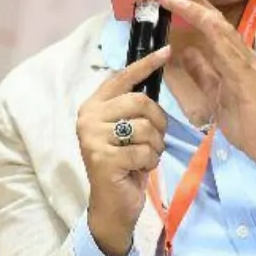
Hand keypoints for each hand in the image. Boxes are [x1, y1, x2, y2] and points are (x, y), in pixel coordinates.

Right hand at [76, 46, 170, 255]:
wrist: (112, 206)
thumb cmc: (124, 164)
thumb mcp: (127, 130)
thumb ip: (133, 107)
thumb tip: (154, 73)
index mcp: (93, 106)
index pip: (122, 78)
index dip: (146, 64)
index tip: (167, 50)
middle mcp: (88, 118)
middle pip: (140, 101)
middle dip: (158, 122)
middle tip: (155, 139)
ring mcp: (93, 138)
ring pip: (145, 128)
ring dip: (155, 146)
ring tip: (143, 157)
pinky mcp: (102, 159)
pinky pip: (144, 151)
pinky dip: (149, 162)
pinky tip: (137, 170)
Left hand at [159, 0, 255, 187]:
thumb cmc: (250, 124)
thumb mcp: (217, 96)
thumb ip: (203, 73)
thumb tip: (186, 52)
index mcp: (235, 61)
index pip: (213, 29)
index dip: (195, 10)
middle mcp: (243, 57)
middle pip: (217, 22)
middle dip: (196, 1)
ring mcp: (248, 65)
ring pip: (222, 31)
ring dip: (199, 11)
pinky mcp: (249, 79)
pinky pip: (230, 52)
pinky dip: (215, 34)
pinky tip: (203, 21)